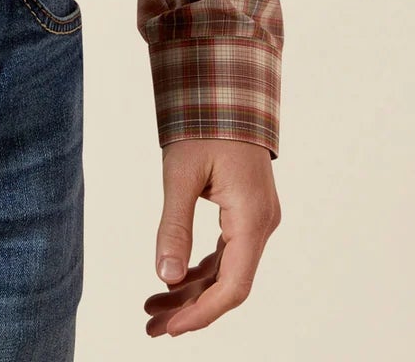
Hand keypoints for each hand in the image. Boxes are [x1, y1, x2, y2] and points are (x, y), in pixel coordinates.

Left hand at [143, 138, 279, 336]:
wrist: (227, 85)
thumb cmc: (205, 123)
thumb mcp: (181, 174)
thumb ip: (175, 226)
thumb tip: (166, 277)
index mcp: (252, 219)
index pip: (232, 287)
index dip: (202, 313)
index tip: (171, 328)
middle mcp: (262, 224)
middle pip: (229, 284)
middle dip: (191, 308)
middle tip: (152, 325)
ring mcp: (257, 218)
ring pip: (227, 270)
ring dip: (193, 290)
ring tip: (154, 308)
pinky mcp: (247, 211)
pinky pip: (227, 252)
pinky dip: (202, 268)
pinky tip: (176, 279)